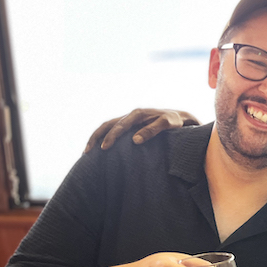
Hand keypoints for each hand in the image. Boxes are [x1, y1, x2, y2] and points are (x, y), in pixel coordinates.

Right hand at [84, 109, 199, 151]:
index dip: (111, 137)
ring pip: (107, 126)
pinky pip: (113, 130)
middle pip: (108, 124)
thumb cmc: (175, 121)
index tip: (104, 148)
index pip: (119, 125)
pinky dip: (104, 137)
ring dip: (97, 137)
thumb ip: (152, 130)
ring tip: (87, 152)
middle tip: (87, 152)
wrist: (180, 117)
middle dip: (96, 137)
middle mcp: (131, 115)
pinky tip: (99, 149)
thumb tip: (134, 140)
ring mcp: (129, 119)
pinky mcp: (131, 125)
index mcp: (138, 114)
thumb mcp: (167, 124)